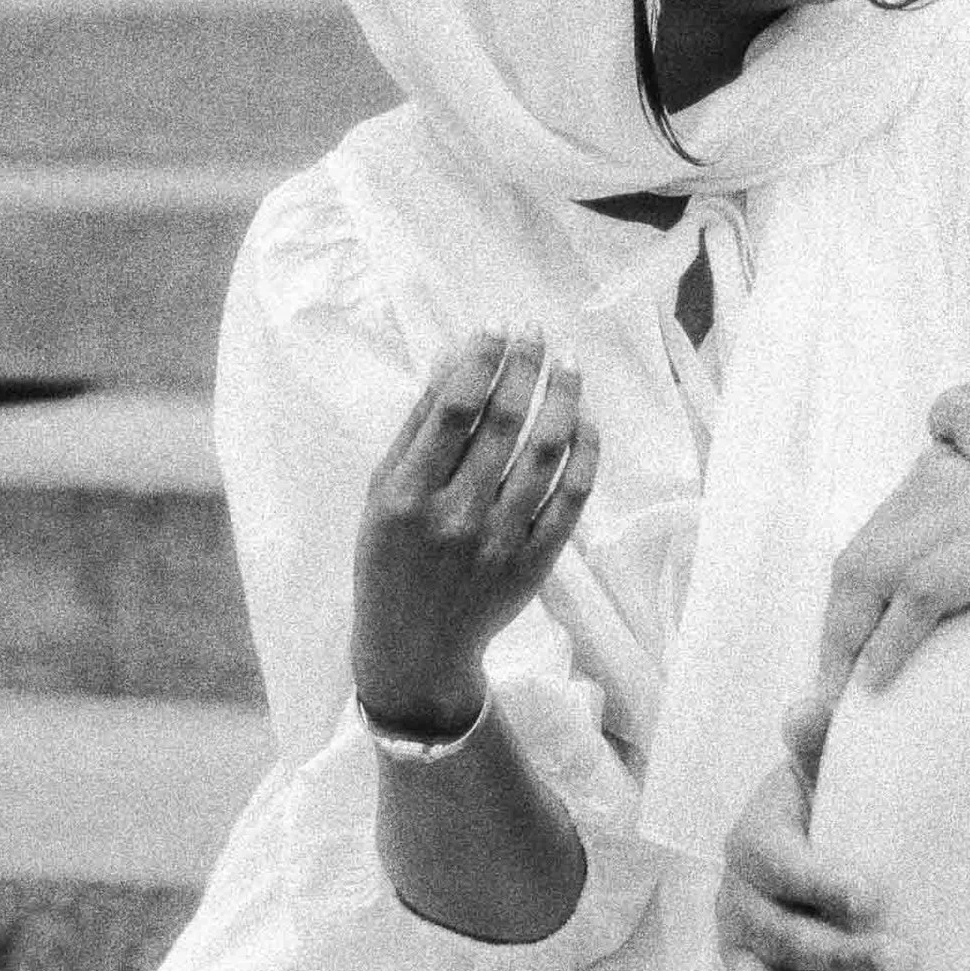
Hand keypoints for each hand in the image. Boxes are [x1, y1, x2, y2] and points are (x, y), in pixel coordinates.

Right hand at [351, 330, 597, 733]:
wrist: (416, 645)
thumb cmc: (391, 557)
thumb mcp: (382, 493)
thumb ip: (417, 428)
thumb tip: (454, 358)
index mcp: (407, 496)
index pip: (453, 410)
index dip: (481, 361)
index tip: (499, 326)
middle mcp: (455, 517)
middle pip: (504, 424)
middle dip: (524, 367)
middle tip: (537, 332)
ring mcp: (500, 541)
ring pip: (546, 456)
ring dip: (563, 400)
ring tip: (569, 364)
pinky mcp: (535, 562)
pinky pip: (572, 499)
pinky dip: (585, 454)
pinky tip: (586, 421)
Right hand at [717, 744, 915, 970]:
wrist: (795, 852)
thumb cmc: (822, 808)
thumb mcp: (821, 770)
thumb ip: (818, 740)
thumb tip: (811, 704)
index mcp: (754, 842)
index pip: (777, 862)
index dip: (821, 880)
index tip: (876, 896)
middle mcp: (736, 901)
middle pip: (778, 936)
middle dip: (840, 954)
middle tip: (907, 962)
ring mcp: (737, 954)